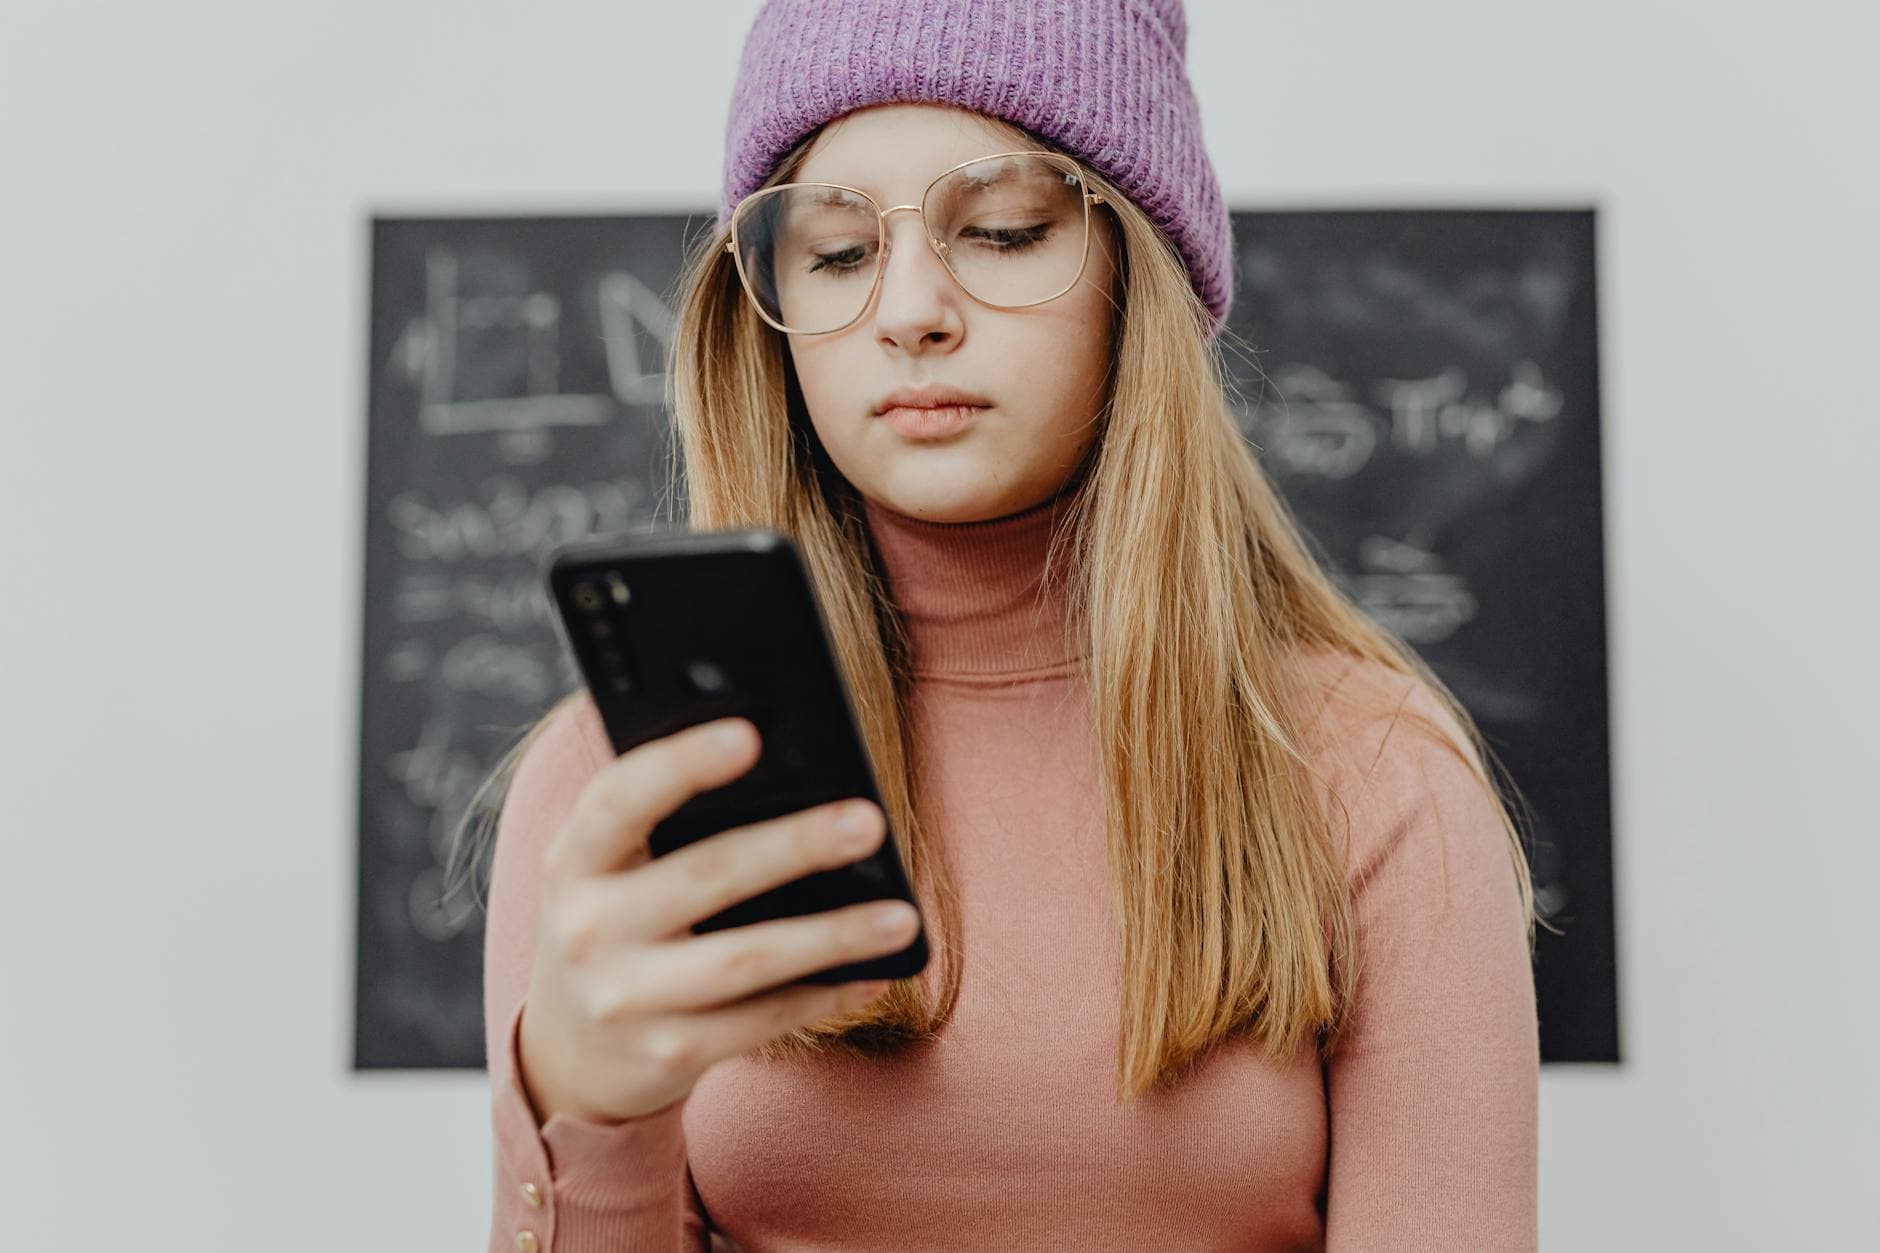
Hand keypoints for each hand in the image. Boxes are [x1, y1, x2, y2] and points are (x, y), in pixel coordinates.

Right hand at [515, 715, 917, 1125]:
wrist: (570, 1052)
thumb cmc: (619, 923)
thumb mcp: (613, 870)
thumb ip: (669, 821)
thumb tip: (793, 771)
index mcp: (574, 859)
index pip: (620, 799)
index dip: (681, 764)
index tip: (749, 735)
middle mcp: (587, 928)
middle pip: (704, 876)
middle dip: (793, 846)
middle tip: (868, 821)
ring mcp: (625, 999)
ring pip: (744, 961)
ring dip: (830, 936)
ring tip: (901, 915)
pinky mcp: (667, 1054)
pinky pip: (761, 1020)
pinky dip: (823, 995)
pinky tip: (873, 972)